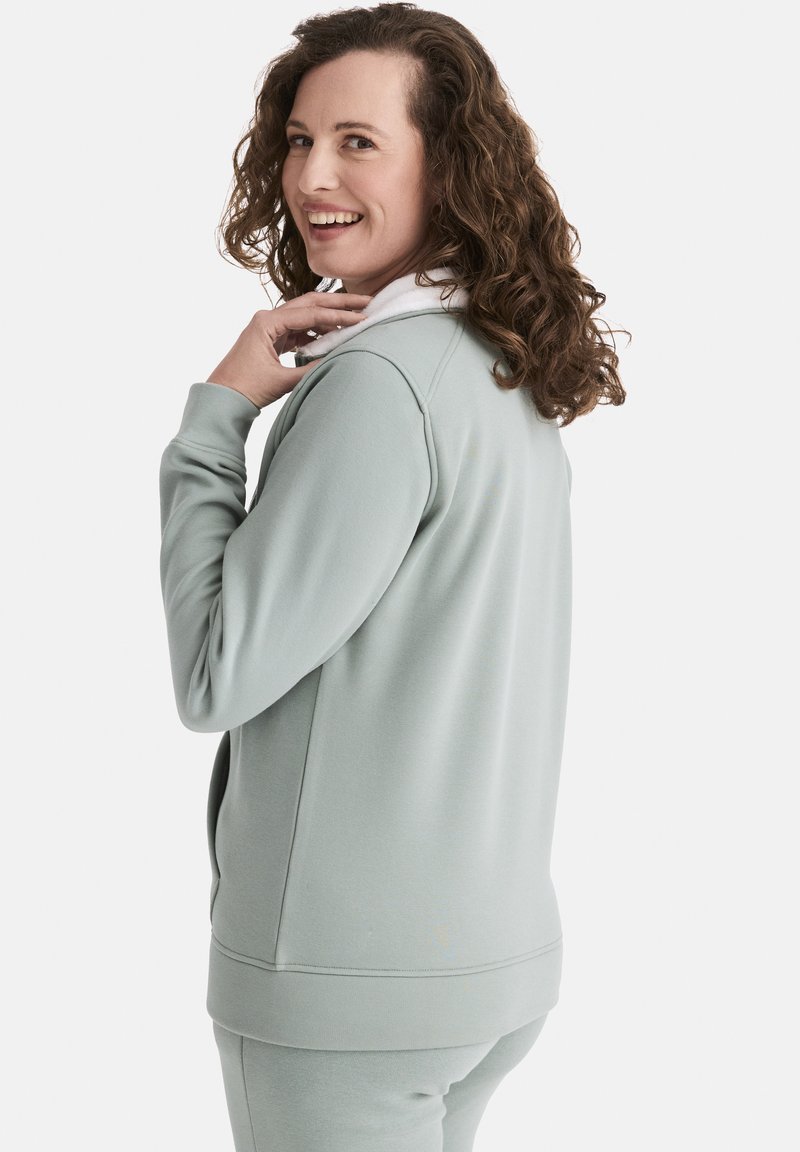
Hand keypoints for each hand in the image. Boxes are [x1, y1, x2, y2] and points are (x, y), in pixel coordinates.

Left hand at [205, 291, 372, 408]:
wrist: (222, 399)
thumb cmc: (246, 389)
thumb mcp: (283, 381)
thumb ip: (312, 368)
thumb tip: (339, 358)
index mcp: (267, 322)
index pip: (311, 314)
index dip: (339, 316)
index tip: (362, 317)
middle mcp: (268, 318)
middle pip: (310, 304)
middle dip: (339, 303)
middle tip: (366, 301)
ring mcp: (269, 327)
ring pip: (306, 315)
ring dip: (329, 317)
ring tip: (354, 318)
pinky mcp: (272, 339)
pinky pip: (299, 329)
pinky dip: (317, 331)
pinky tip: (333, 336)